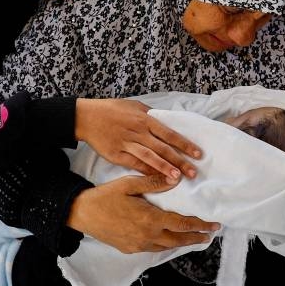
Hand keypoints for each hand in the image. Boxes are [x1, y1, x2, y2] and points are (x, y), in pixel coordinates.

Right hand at [66, 174, 219, 253]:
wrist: (82, 214)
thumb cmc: (105, 197)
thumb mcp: (129, 184)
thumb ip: (153, 182)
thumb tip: (176, 178)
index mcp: (150, 219)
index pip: (182, 224)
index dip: (200, 225)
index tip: (213, 225)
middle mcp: (147, 235)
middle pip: (179, 240)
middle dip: (196, 238)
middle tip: (210, 236)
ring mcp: (138, 245)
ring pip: (167, 247)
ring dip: (183, 243)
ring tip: (194, 239)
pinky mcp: (130, 249)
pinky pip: (153, 249)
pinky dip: (166, 245)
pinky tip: (169, 241)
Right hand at [75, 98, 201, 181]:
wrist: (86, 117)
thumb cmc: (112, 109)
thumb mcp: (134, 106)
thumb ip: (150, 115)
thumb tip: (166, 121)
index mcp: (144, 119)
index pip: (169, 134)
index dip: (185, 144)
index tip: (198, 154)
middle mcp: (138, 132)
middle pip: (163, 148)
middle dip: (179, 161)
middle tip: (193, 172)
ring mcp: (127, 144)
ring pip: (149, 158)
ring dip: (164, 168)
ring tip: (177, 178)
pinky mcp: (116, 155)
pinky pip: (134, 164)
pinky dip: (146, 172)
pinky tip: (156, 179)